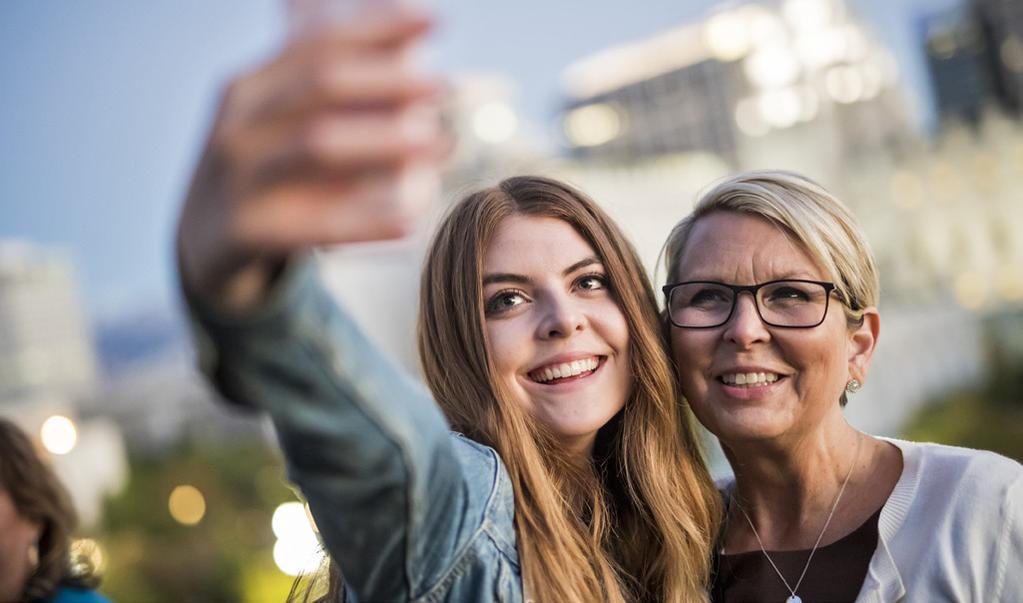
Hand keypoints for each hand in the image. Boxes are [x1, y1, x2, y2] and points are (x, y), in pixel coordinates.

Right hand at [177, 7, 447, 310]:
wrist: (201, 246)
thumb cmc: (264, 174)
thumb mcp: (279, 122)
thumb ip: (326, 84)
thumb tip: (403, 39)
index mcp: (251, 87)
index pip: (318, 45)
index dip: (377, 29)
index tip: (434, 22)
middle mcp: (239, 124)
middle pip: (319, 86)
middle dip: (385, 80)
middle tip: (440, 86)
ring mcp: (237, 178)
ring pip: (316, 147)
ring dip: (385, 141)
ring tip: (440, 144)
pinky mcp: (244, 232)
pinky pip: (314, 225)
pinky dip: (366, 222)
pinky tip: (411, 222)